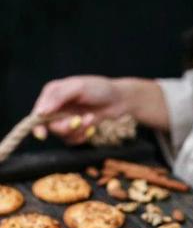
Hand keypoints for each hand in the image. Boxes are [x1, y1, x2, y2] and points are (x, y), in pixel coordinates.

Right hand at [32, 75, 168, 143]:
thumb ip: (59, 97)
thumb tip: (41, 112)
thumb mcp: (79, 87)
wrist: (120, 100)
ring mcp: (66, 118)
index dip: (37, 125)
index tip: (42, 135)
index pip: (38, 112)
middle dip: (67, 127)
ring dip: (79, 130)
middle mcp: (57, 107)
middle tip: (79, 120)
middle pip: (51, 127)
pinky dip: (84, 136)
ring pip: (63, 135)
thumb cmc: (100, 89)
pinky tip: (93, 126)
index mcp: (52, 93)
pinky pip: (73, 140)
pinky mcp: (76, 128)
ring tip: (91, 119)